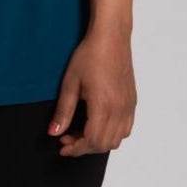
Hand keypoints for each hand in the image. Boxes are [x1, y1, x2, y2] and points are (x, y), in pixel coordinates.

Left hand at [46, 26, 136, 156]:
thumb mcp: (70, 82)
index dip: (76, 148)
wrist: (111, 37)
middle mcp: (120, 110)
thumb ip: (63, 110)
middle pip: (104, 144)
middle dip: (84, 147)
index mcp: (103, 106)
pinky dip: (112, 134)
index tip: (63, 147)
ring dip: (99, 142)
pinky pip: (126, 128)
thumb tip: (54, 133)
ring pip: (117, 139)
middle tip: (67, 137)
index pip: (92, 141)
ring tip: (81, 131)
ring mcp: (128, 106)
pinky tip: (98, 123)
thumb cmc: (90, 55)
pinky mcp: (132, 102)